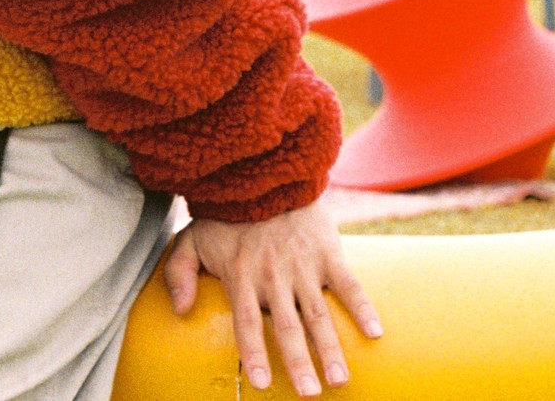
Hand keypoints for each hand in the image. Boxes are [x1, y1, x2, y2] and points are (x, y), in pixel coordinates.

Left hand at [162, 200, 381, 395]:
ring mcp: (303, 266)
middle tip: (310, 394)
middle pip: (288, 327)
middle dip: (299, 363)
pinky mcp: (328, 253)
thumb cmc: (225, 215)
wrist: (264, 175)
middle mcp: (273, 276)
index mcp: (242, 276)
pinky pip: (349, 285)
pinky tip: (375, 333)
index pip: (247, 324)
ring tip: (339, 381)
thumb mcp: (191, 238)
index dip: (255, 354)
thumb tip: (180, 310)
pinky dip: (363, 308)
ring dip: (331, 349)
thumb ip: (179, 273)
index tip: (262, 385)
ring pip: (319, 315)